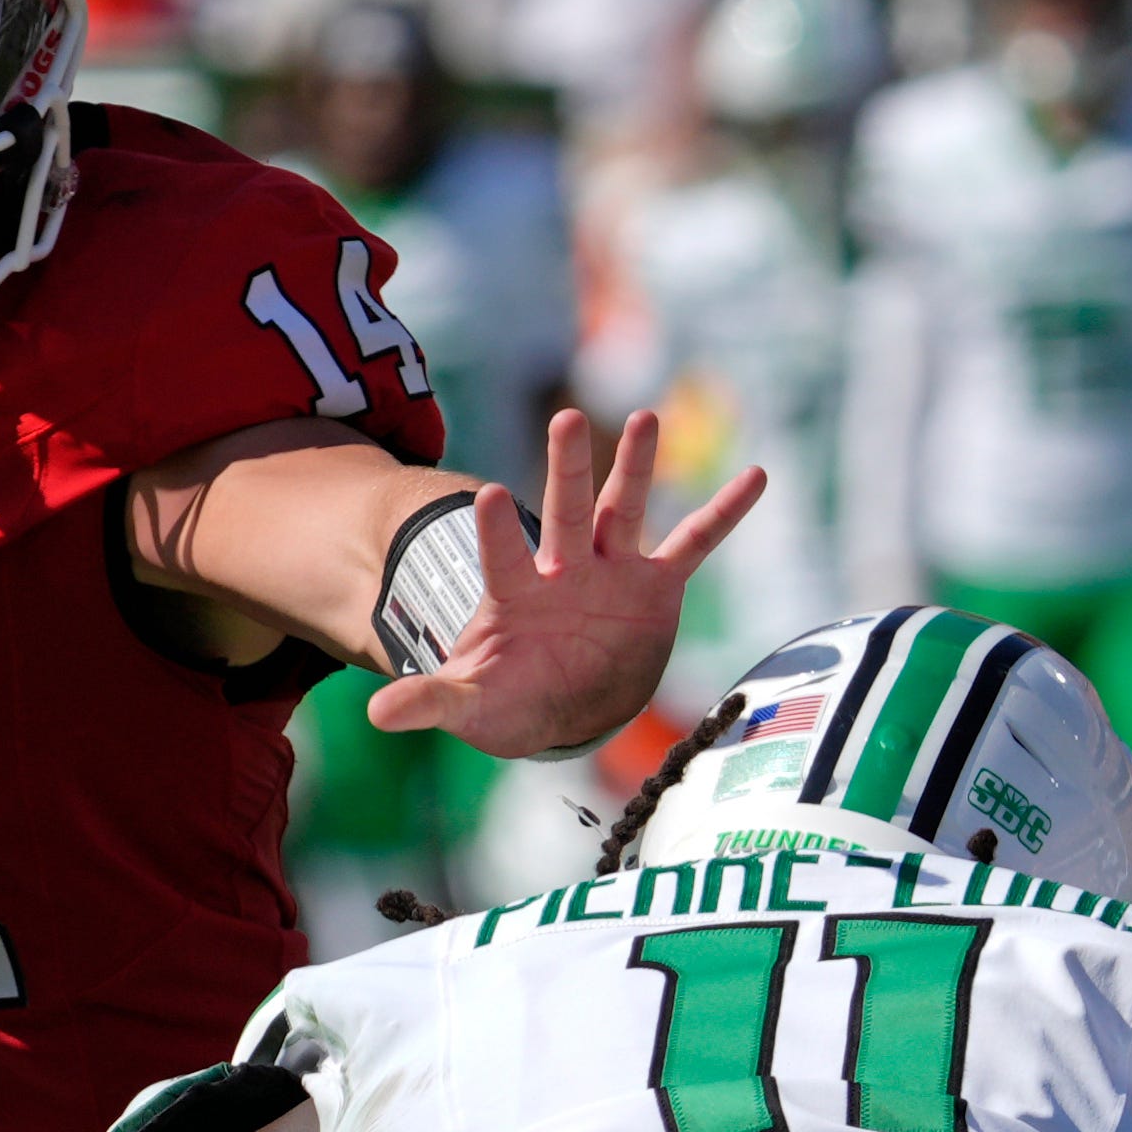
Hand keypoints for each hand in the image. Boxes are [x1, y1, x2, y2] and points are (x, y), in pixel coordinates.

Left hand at [367, 409, 765, 757]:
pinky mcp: (654, 588)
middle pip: (566, 512)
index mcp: (514, 595)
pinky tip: (754, 475)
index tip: (490, 494)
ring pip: (624, 510)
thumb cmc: (509, 701)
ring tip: (644, 417)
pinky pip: (694, 544)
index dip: (497, 531)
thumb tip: (377, 714)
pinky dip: (724, 512)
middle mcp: (563, 570)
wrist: (561, 709)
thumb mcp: (472, 707)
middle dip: (567, 469)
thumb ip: (433, 701)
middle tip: (564, 418)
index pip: (503, 556)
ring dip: (635, 467)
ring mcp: (610, 573)